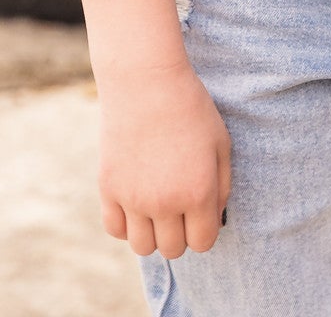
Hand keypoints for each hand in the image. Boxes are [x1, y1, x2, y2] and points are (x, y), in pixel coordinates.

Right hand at [97, 59, 231, 256]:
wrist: (146, 82)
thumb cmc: (190, 108)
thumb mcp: (220, 142)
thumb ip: (222, 186)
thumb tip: (213, 218)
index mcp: (198, 192)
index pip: (203, 242)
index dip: (204, 231)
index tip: (201, 214)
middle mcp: (165, 203)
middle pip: (172, 249)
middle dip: (180, 234)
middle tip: (180, 207)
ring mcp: (133, 199)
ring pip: (142, 248)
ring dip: (153, 234)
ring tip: (158, 208)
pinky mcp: (109, 190)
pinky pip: (116, 230)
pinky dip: (127, 225)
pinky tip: (136, 203)